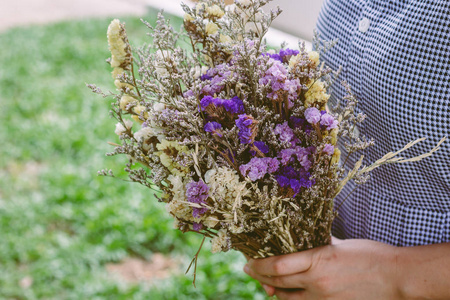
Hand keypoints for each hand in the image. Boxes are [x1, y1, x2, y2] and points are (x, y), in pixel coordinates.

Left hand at [244, 238, 401, 298]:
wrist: (397, 277)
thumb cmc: (370, 255)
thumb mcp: (340, 244)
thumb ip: (318, 244)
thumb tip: (304, 241)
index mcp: (318, 260)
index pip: (278, 265)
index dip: (258, 265)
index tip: (248, 262)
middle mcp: (317, 282)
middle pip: (278, 283)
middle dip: (259, 277)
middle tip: (249, 270)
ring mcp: (324, 299)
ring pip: (288, 299)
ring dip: (273, 291)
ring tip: (266, 284)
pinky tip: (286, 295)